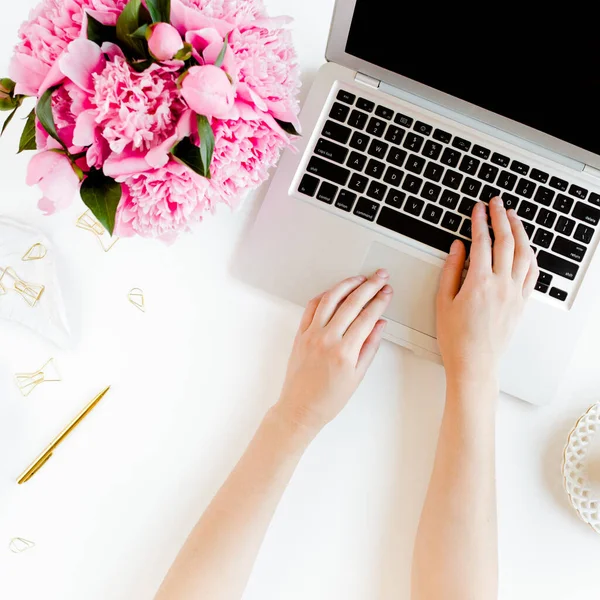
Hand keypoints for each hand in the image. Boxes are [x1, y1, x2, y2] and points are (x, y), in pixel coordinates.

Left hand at [276, 270, 393, 434]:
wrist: (300, 408)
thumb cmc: (329, 398)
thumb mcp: (357, 376)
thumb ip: (369, 346)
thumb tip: (380, 324)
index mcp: (344, 352)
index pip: (367, 317)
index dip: (380, 301)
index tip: (388, 291)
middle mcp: (327, 339)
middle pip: (352, 303)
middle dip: (369, 286)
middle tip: (380, 276)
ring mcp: (311, 334)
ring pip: (330, 299)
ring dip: (347, 284)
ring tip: (360, 278)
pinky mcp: (300, 334)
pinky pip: (312, 307)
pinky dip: (324, 295)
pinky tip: (335, 291)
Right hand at [437, 197, 538, 385]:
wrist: (474, 362)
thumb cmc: (455, 337)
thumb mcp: (443, 301)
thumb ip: (451, 270)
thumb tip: (457, 248)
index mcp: (478, 282)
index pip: (481, 242)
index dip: (479, 221)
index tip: (477, 209)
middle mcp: (501, 285)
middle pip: (505, 242)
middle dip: (501, 218)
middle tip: (496, 204)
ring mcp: (515, 293)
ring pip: (523, 253)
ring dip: (519, 231)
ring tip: (513, 217)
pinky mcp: (522, 302)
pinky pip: (532, 272)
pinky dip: (530, 254)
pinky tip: (526, 247)